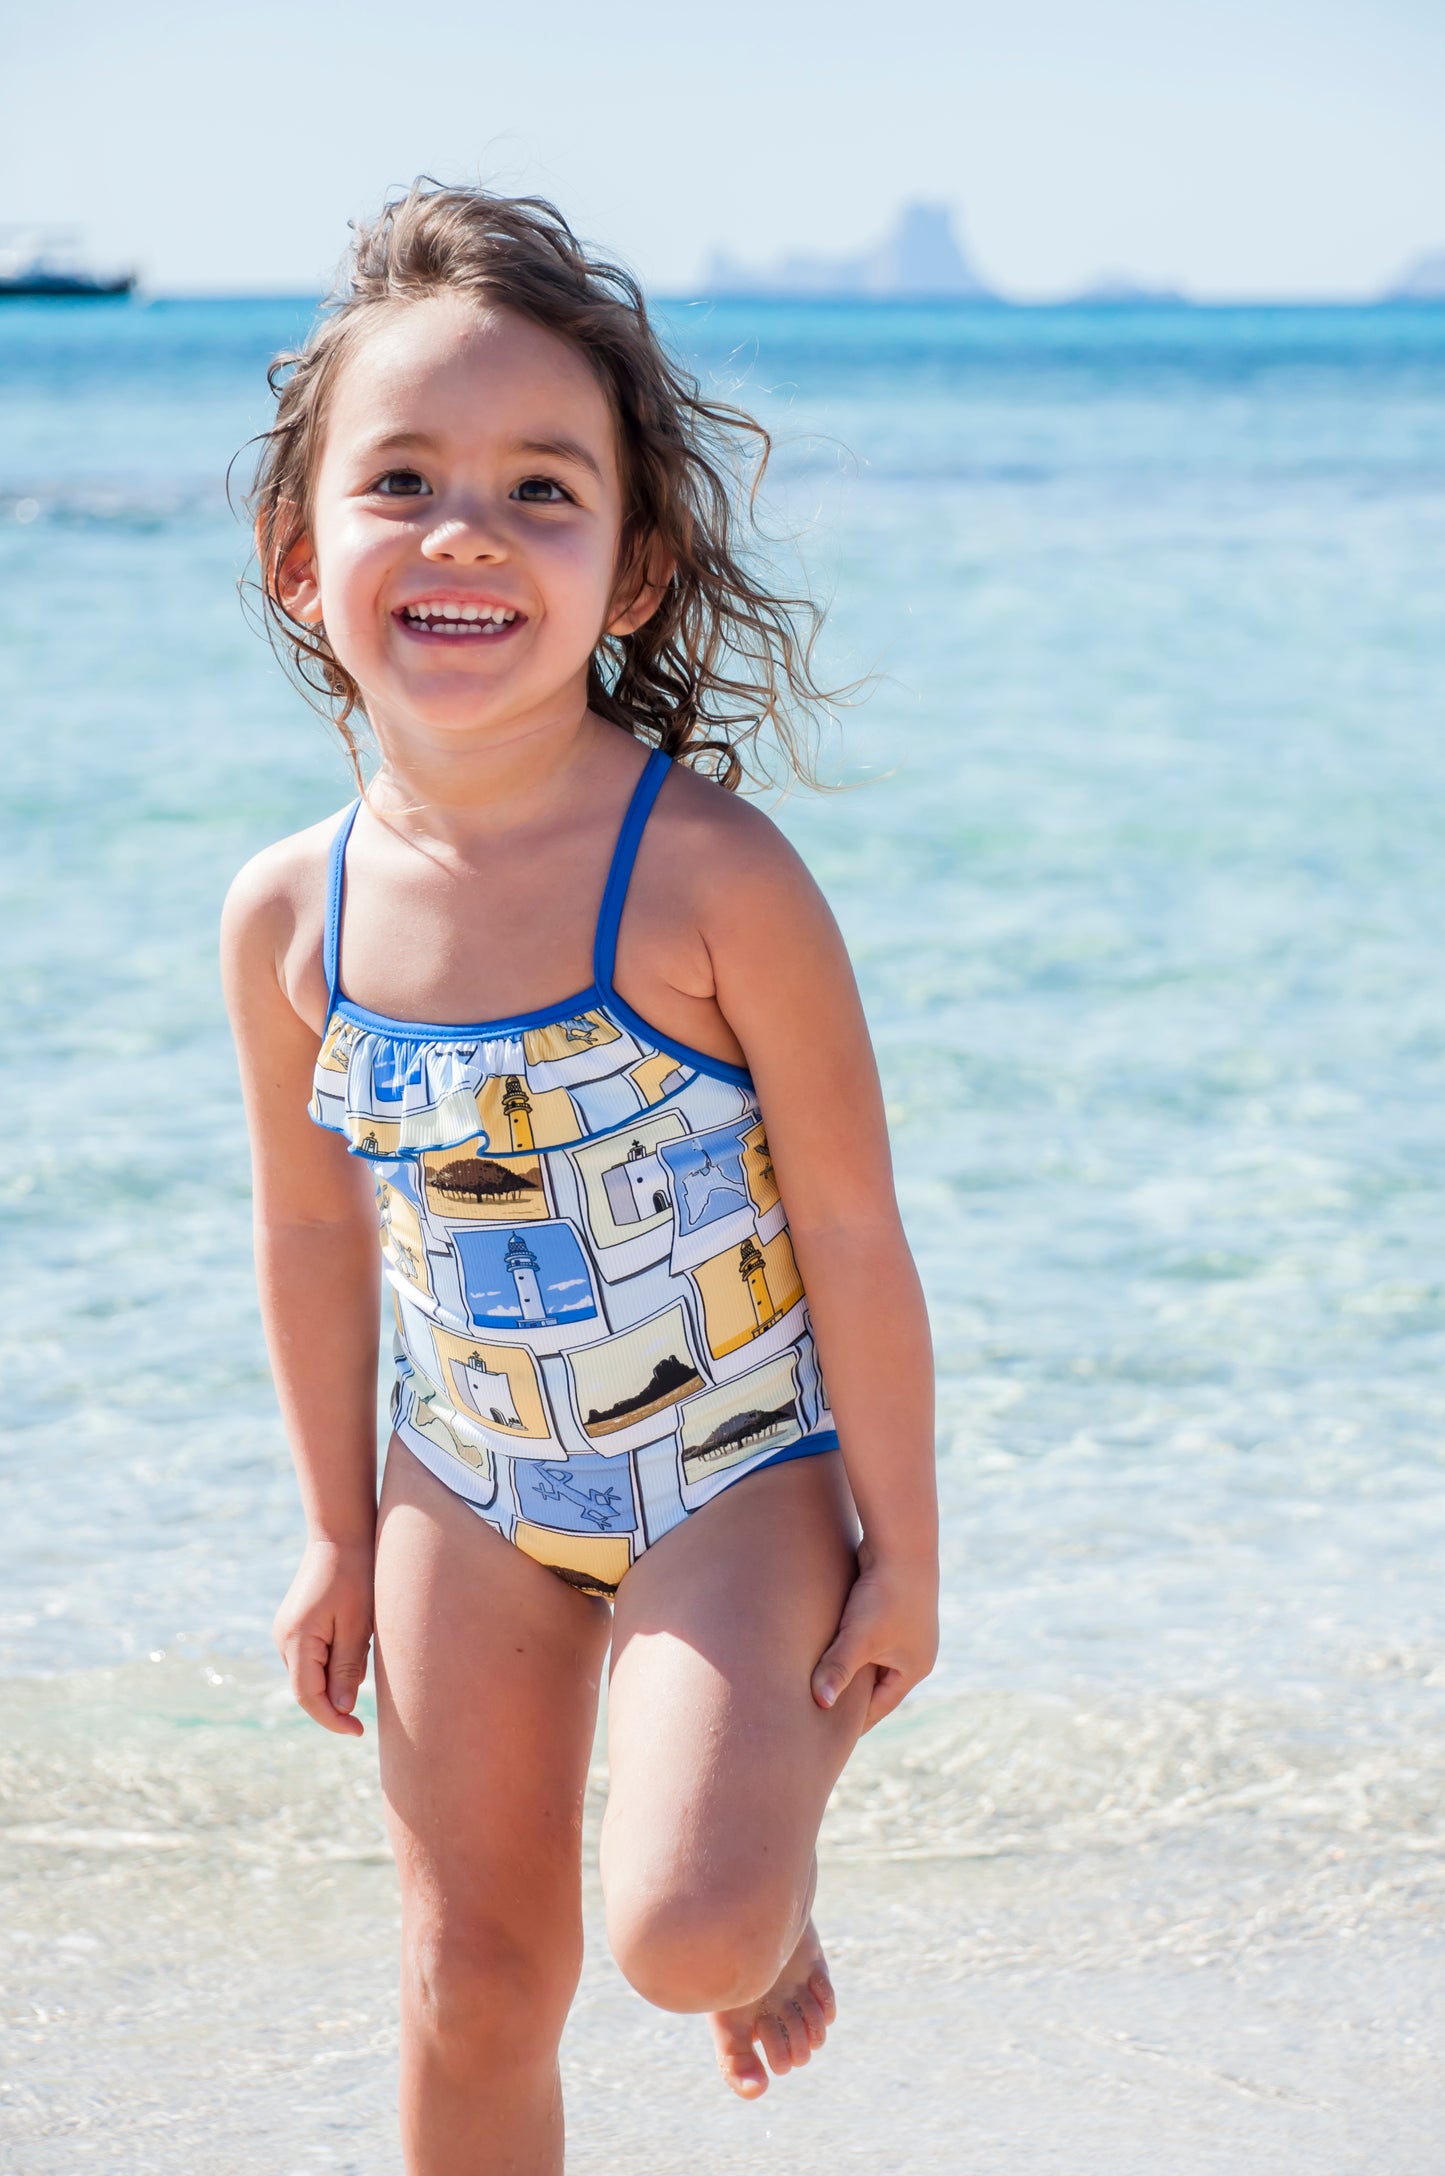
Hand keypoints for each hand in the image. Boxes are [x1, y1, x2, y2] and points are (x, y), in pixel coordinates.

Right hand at [273, 1537, 374, 1736]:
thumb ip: (347, 1668)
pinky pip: (312, 1656)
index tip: (358, 1731)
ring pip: (310, 1673)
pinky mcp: (294, 1624)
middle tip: (368, 1701)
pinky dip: (332, 1663)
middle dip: (335, 1701)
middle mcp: (283, 1639)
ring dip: (335, 1679)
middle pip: (307, 1687)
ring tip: (365, 1653)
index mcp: (297, 1640)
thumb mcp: (358, 1625)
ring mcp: (286, 1631)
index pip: (308, 1696)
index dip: (332, 1719)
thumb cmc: (355, 1576)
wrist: (340, 1535)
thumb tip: (341, 1709)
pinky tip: (355, 1645)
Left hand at [810, 1541, 938, 1728]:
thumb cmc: (883, 1594)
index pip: (880, 1706)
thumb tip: (818, 1703)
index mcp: (914, 1666)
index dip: (854, 1722)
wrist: (901, 1543)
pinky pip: (868, 1637)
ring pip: (871, 1659)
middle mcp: (914, 1650)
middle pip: (877, 1685)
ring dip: (849, 1667)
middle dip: (851, 1697)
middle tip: (820, 1717)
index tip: (829, 1738)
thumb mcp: (859, 1637)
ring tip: (820, 1684)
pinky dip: (850, 1645)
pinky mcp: (892, 1607)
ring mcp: (905, 1628)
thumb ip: (838, 1669)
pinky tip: (828, 1646)